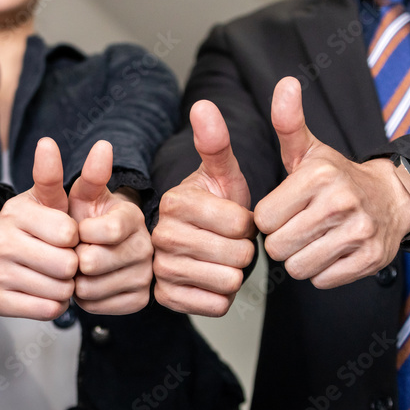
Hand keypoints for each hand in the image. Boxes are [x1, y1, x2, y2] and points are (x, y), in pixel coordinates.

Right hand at [0, 138, 78, 320]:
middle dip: (74, 264)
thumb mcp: (67, 199)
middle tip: (61, 256)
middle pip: (66, 265)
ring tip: (53, 273)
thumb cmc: (48, 224)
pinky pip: (48, 310)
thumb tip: (106, 145)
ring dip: (67, 286)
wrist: (15, 255)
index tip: (65, 232)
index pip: (69, 233)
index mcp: (16, 210)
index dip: (76, 237)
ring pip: (59, 290)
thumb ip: (89, 176)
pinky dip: (56, 303)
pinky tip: (45, 289)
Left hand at [67, 141, 152, 313]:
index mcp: (133, 216)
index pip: (105, 231)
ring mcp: (145, 275)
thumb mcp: (79, 195)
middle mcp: (147, 246)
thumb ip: (87, 175)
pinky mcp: (139, 300)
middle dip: (72, 257)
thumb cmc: (82, 218)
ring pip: (90, 288)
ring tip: (79, 265)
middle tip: (75, 250)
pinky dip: (83, 298)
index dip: (80, 233)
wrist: (90, 248)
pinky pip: (96, 306)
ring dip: (74, 280)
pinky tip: (88, 282)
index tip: (77, 229)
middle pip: (93, 263)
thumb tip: (103, 145)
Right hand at [152, 100, 255, 316]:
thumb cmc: (217, 207)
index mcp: (175, 201)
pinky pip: (216, 305)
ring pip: (228, 282)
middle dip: (245, 250)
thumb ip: (216, 142)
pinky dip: (223, 297)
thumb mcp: (223, 174)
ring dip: (236, 273)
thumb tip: (202, 104)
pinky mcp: (166, 298)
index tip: (236, 219)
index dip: (249, 224)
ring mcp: (160, 269)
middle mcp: (160, 235)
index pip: (238, 223)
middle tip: (232, 242)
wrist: (202, 245)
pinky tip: (213, 280)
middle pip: (236, 255)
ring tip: (223, 259)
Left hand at [254, 77, 409, 288]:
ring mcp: (360, 233)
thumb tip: (285, 83)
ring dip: (300, 258)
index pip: (263, 219)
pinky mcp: (371, 260)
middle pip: (278, 247)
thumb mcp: (309, 150)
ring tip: (314, 239)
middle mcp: (341, 203)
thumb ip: (288, 123)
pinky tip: (332, 251)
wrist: (392, 198)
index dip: (269, 219)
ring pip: (298, 267)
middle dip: (282, 241)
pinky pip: (322, 280)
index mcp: (320, 176)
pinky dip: (322, 271)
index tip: (285, 209)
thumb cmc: (337, 178)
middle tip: (299, 227)